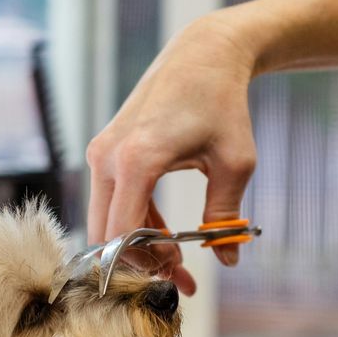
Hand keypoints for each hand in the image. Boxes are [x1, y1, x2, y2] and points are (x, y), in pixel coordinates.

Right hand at [85, 13, 259, 295]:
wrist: (203, 56)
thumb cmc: (223, 105)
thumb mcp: (235, 163)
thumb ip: (226, 215)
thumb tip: (227, 258)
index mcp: (137, 158)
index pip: (121, 233)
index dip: (147, 263)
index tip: (180, 275)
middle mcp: (108, 156)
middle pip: (105, 233)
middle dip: (139, 263)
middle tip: (180, 279)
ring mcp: (102, 152)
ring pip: (106, 220)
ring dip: (137, 247)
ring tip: (180, 263)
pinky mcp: (106, 151)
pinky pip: (113, 201)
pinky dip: (135, 224)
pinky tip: (168, 236)